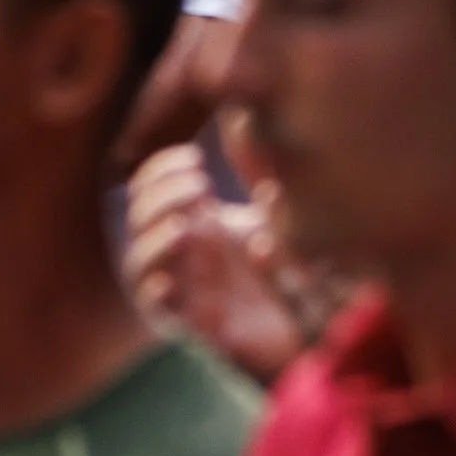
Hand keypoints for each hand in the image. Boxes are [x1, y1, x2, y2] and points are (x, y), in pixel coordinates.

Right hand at [125, 146, 308, 386]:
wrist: (317, 335)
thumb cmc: (295, 271)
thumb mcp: (277, 211)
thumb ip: (257, 173)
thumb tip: (242, 120)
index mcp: (195, 221)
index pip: (149, 187)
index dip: (160, 170)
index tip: (196, 159)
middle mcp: (182, 254)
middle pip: (137, 216)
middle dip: (160, 194)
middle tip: (200, 186)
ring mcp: (185, 289)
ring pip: (137, 262)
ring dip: (155, 237)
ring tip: (188, 228)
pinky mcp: (197, 325)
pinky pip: (158, 309)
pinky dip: (157, 291)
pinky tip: (173, 279)